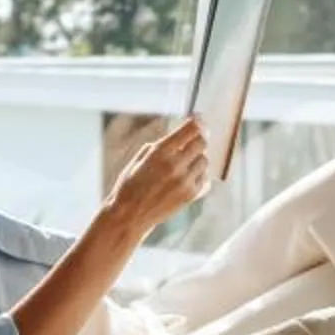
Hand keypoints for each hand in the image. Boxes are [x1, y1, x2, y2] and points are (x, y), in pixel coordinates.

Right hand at [101, 116, 209, 233]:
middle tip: (193, 141)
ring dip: (197, 159)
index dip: (198, 121)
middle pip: (202, 143)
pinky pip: (205, 178)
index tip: (199, 118)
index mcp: (160, 152)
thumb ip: (161, 144)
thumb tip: (184, 133)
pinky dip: (198, 175)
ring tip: (183, 165)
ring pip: (204, 160)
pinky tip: (185, 178)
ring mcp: (184, 181)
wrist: (130, 215)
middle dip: (198, 139)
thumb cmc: (131, 184)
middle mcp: (175, 165)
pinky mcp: (190, 195)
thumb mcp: (141, 158)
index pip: (190, 129)